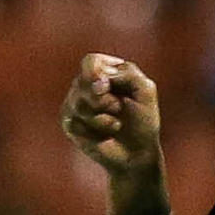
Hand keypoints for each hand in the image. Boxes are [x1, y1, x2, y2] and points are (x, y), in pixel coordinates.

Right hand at [61, 54, 162, 175]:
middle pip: (81, 82)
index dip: (94, 72)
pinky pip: (74, 121)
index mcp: (106, 73)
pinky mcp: (70, 123)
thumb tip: (100, 78)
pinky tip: (104, 135)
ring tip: (115, 124)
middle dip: (102, 99)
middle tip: (117, 108)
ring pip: (77, 102)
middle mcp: (87, 85)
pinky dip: (95, 130)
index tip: (105, 86)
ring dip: (102, 117)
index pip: (91, 61)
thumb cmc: (143, 120)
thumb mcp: (145, 91)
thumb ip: (128, 74)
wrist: (137, 153)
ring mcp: (76, 103)